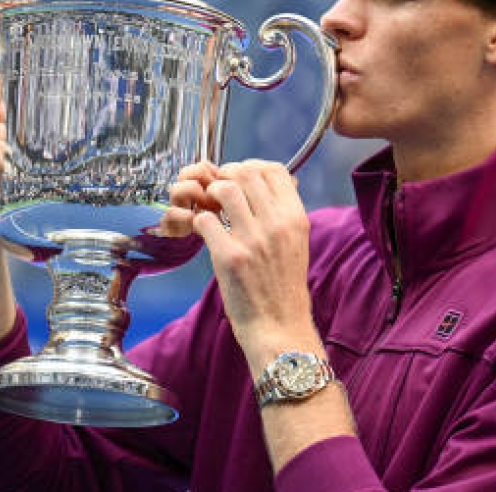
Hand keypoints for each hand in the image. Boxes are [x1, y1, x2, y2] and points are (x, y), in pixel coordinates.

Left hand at [187, 160, 321, 372]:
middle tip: (219, 194)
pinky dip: (199, 223)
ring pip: (223, 190)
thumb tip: (275, 184)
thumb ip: (285, 214)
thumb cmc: (284, 288)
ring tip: (211, 211)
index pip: (274, 170)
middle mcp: (277, 224)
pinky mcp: (229, 257)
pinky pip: (205, 220)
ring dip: (211, 196)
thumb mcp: (297, 244)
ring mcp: (253, 240)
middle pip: (245, 173)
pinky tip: (204, 234)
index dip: (251, 168)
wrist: (279, 328)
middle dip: (227, 177)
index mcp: (296, 219)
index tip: (241, 180)